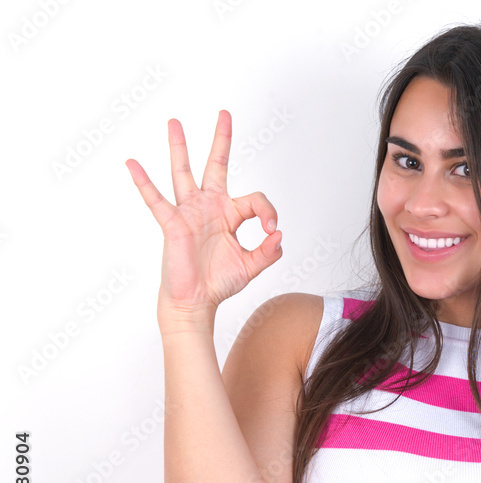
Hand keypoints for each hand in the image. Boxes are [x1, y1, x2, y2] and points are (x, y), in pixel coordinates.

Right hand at [125, 110, 281, 324]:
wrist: (196, 301)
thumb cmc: (219, 282)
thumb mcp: (252, 266)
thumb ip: (269, 251)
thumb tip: (279, 235)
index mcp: (230, 214)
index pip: (255, 200)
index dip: (268, 213)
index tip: (272, 231)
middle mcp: (210, 207)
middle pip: (215, 165)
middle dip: (221, 140)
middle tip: (224, 113)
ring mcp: (190, 212)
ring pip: (183, 172)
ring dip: (179, 147)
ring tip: (174, 122)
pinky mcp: (172, 223)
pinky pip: (156, 199)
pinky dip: (143, 182)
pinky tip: (132, 163)